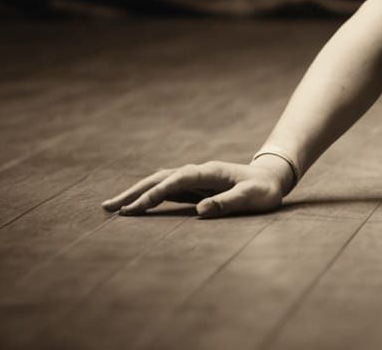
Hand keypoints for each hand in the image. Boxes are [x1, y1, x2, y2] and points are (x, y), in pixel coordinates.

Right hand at [102, 159, 286, 217]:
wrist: (273, 178)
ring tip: (113, 207)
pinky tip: (136, 206)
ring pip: (161, 182)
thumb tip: (201, 210)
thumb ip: (228, 202)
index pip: (176, 181)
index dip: (154, 194)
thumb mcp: (252, 198)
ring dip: (138, 193)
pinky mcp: (195, 187)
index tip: (133, 210)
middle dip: (135, 191)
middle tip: (108, 207)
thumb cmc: (264, 190)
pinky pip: (167, 190)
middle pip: (161, 178)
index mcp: (210, 172)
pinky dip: (149, 196)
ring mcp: (196, 178)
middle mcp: (199, 172)